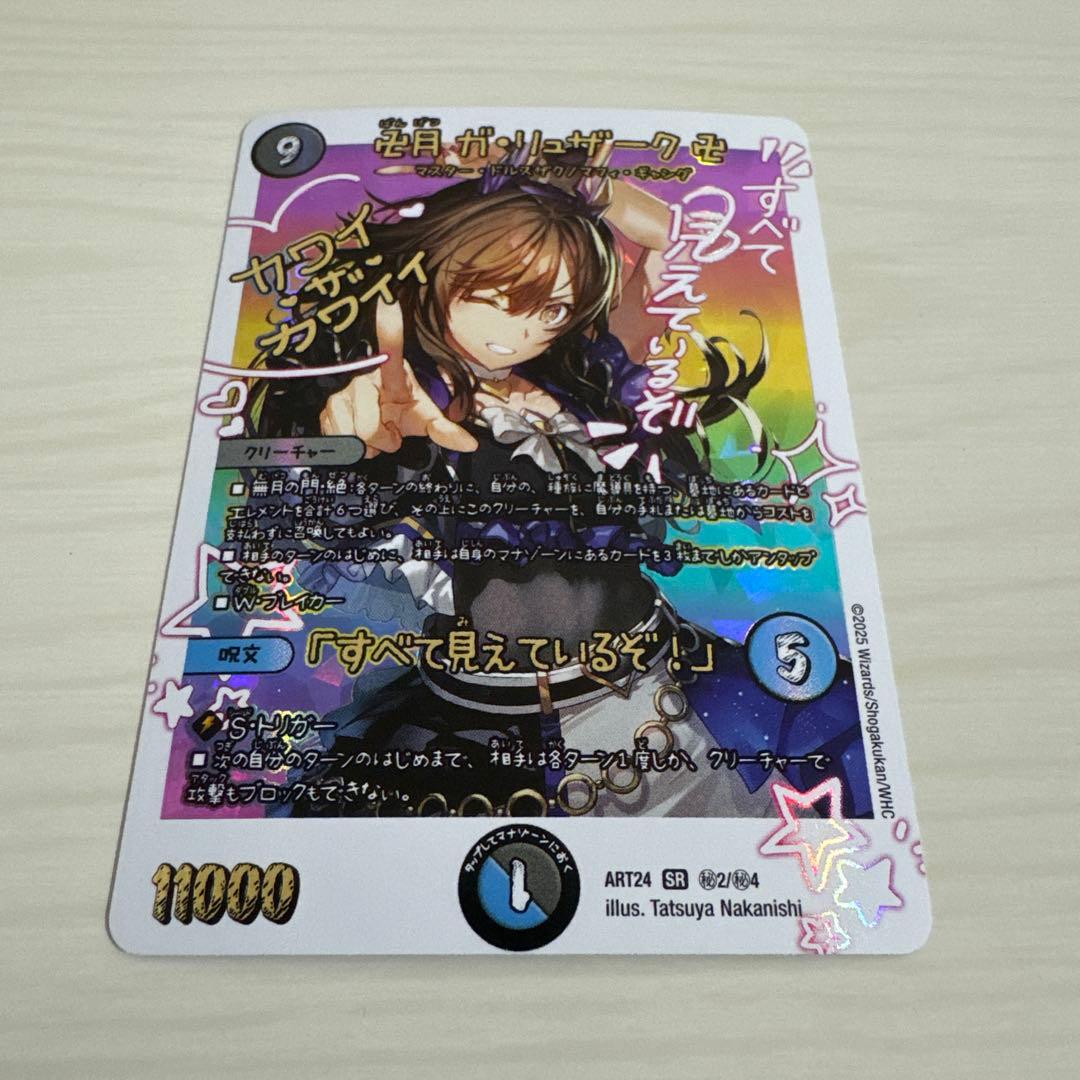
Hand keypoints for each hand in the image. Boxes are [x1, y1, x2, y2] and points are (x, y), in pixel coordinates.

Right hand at [318, 302, 477, 456]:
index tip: (389, 303)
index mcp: (392, 377)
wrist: (378, 422)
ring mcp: (342, 394)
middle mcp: (363, 379)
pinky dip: (352, 448)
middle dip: (382, 440)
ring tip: (374, 433)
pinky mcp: (327, 409)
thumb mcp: (425, 420)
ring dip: (367, 445)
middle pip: (368, 427)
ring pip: (353, 436)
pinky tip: (358, 435)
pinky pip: (339, 440)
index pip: (390, 353)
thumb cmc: (402, 413)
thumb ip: (445, 432)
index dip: (390, 332)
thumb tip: (470, 444)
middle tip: (388, 431)